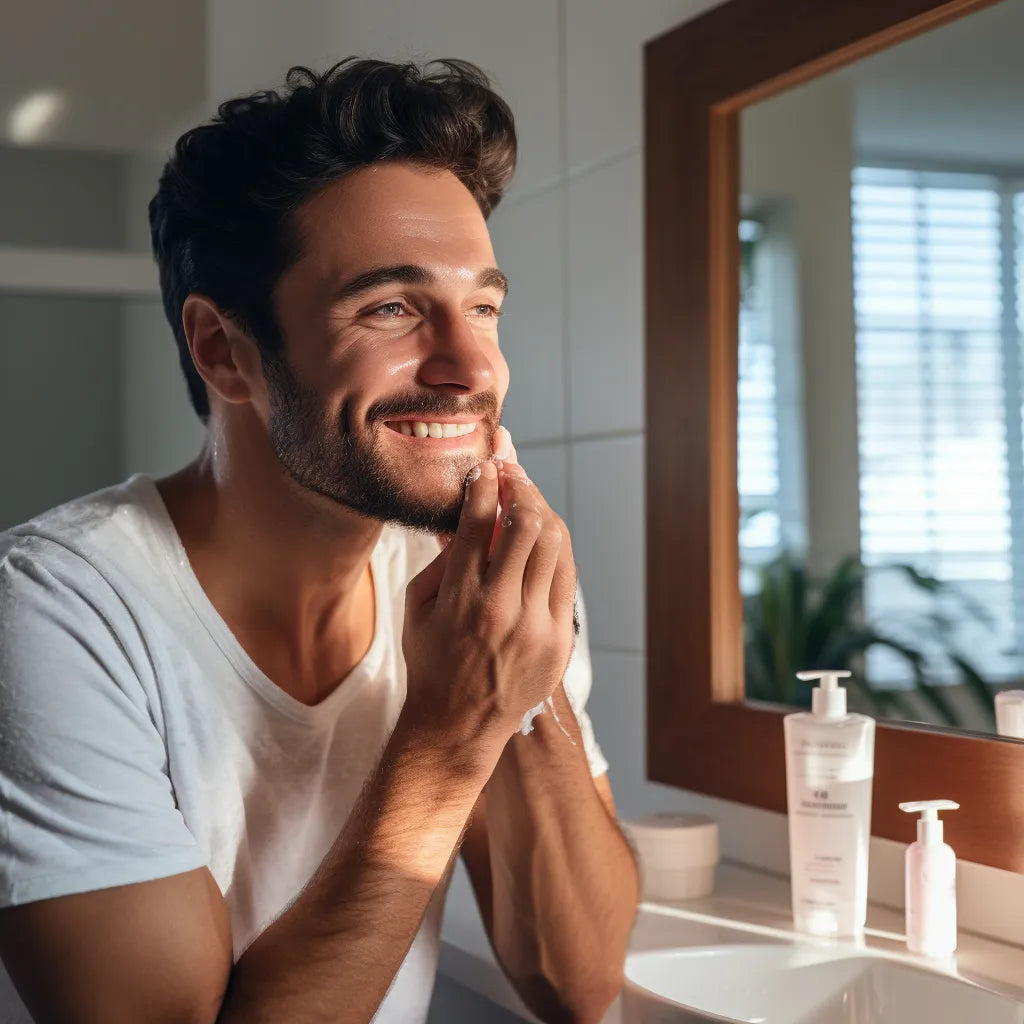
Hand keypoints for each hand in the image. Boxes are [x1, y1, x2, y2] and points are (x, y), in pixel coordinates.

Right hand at [401, 429, 577, 757]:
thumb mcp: (418, 606)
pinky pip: (566, 574)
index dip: (484, 483)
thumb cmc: (431, 661)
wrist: (458, 725)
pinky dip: (555, 546)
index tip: (484, 466)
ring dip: (542, 510)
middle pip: (526, 522)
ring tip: (527, 496)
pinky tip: (542, 534)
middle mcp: (503, 608)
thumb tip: (468, 510)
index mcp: (461, 599)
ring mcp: (537, 626)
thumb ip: (442, 556)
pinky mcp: (560, 639)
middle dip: (520, 485)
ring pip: (555, 543)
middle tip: (510, 470)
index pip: (479, 520)